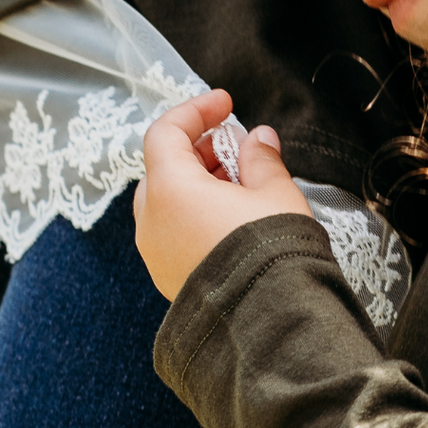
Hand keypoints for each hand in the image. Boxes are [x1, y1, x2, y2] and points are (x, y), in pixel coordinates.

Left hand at [133, 90, 312, 300]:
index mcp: (169, 190)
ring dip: (196, 185)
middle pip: (162, 168)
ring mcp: (155, 254)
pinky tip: (230, 220)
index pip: (166, 133)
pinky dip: (193, 216)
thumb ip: (262, 159)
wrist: (269, 324)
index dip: (196, 111)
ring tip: (239, 186)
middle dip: (197, 152)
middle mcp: (152, 221)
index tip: (225, 104)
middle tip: (234, 149)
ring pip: (166, 203)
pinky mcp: (167, 280)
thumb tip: (257, 139)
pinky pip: (172, 235)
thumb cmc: (270, 252)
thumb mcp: (275, 194)